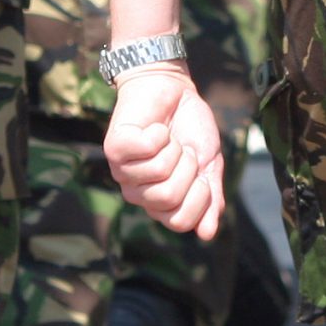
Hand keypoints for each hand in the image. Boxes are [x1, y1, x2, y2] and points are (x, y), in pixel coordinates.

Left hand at [105, 66, 226, 238]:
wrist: (175, 90)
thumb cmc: (190, 128)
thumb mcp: (210, 165)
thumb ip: (211, 199)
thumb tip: (208, 235)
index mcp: (161, 202)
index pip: (181, 222)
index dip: (200, 194)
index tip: (200, 169)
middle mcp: (139, 193)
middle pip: (169, 198)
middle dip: (186, 167)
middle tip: (182, 149)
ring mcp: (124, 172)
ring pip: (157, 173)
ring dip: (173, 148)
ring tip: (168, 138)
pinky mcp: (114, 148)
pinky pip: (144, 149)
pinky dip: (158, 134)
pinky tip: (155, 128)